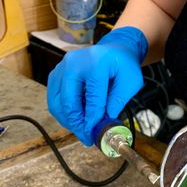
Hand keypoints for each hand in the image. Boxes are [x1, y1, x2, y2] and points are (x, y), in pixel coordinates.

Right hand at [47, 26, 147, 145]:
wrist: (114, 49)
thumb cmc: (123, 64)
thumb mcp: (131, 81)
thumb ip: (118, 101)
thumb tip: (103, 122)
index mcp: (96, 63)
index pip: (92, 98)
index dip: (92, 120)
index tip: (94, 135)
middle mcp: (74, 63)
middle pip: (69, 102)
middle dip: (77, 124)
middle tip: (86, 138)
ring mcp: (62, 67)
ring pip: (57, 103)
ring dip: (68, 121)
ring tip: (82, 131)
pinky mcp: (56, 74)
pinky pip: (54, 99)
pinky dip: (64, 113)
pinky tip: (76, 119)